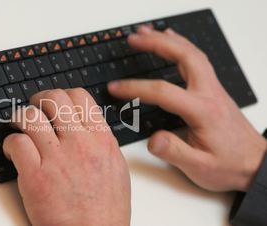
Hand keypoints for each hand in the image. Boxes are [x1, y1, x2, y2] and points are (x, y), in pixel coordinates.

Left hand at [3, 88, 130, 225]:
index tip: (54, 103)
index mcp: (101, 140)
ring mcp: (56, 158)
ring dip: (20, 117)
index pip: (80, 97)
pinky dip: (9, 143)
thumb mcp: (116, 170)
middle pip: (53, 98)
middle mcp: (79, 144)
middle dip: (39, 99)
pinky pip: (16, 142)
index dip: (62, 95)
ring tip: (18, 126)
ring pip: (30, 116)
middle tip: (34, 109)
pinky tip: (13, 151)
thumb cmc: (105, 211)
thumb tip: (87, 127)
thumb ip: (101, 143)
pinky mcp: (35, 176)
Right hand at [108, 26, 266, 191]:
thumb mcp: (199, 167)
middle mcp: (209, 94)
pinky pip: (197, 59)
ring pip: (191, 53)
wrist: (255, 163)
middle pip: (183, 57)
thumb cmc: (229, 165)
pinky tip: (172, 43)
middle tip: (134, 38)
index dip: (135, 87)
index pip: (163, 92)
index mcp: (202, 111)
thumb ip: (174, 152)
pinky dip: (182, 46)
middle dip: (156, 44)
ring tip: (147, 33)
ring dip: (168, 40)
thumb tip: (152, 139)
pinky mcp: (213, 90)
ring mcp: (213, 89)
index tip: (116, 87)